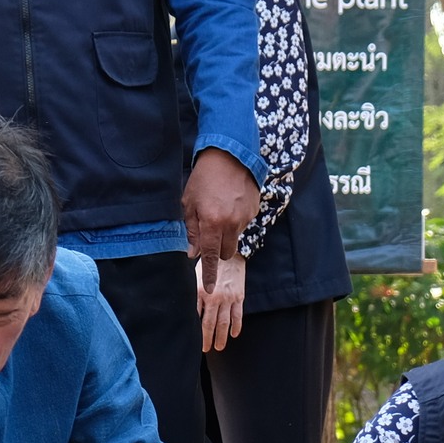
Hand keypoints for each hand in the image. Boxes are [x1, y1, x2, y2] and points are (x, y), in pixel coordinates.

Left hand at [182, 148, 258, 267]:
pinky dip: (236, 219)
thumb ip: (191, 230)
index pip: (211, 257)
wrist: (229, 154)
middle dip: (219, 250)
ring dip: (227, 232)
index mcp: (211, 223)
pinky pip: (243, 223)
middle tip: (209, 233)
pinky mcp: (254, 210)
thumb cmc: (204, 178)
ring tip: (219, 209)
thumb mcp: (189, 203)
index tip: (211, 288)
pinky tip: (229, 202)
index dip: (211, 274)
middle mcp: (230, 224)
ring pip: (235, 237)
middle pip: (227, 252)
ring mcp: (245, 217)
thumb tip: (193, 252)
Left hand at [197, 254, 246, 352]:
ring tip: (219, 347)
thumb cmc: (209, 266)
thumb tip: (184, 309)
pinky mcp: (239, 298)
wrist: (230, 255)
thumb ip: (192, 292)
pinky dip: (236, 327)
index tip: (191, 340)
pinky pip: (238, 316)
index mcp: (200, 291)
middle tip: (205, 349)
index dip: (194, 330)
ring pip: (224, 323)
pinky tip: (233, 335)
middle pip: (209, 323)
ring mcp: (228, 298)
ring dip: (221, 337)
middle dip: (206, 338)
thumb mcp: (195, 276)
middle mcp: (214, 297)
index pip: (195, 316)